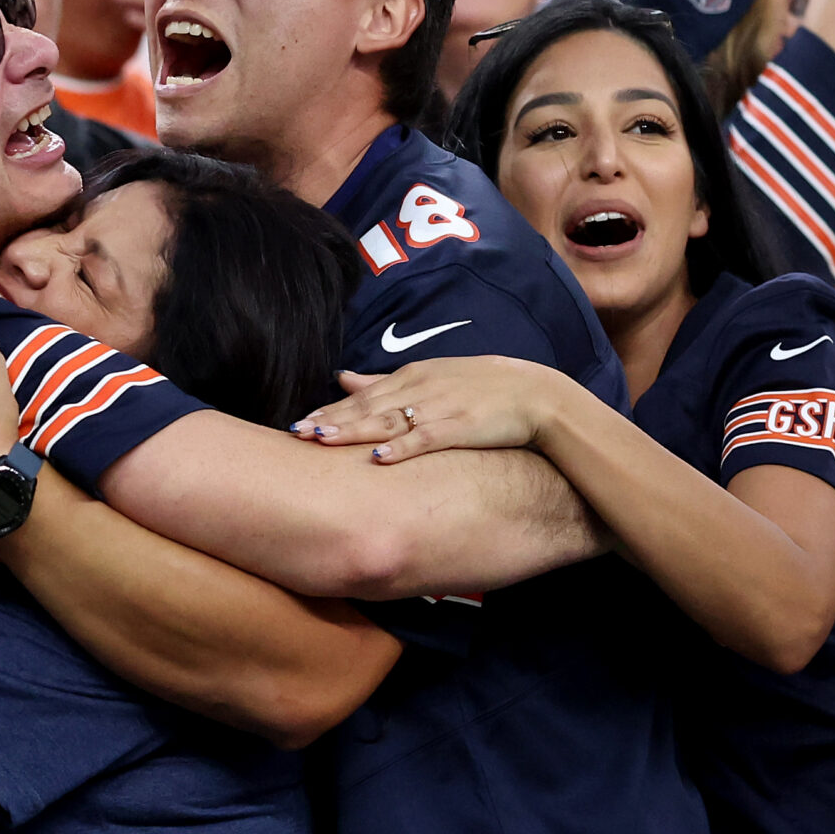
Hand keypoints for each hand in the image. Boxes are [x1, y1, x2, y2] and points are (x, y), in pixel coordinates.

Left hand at [292, 356, 561, 461]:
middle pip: (369, 407)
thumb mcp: (430, 376)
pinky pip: (426, 438)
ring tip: (323, 440)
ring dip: (354, 431)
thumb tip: (342, 376)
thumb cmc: (484, 387)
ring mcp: (442, 407)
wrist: (537, 395)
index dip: (330, 409)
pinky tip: (378, 458)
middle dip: (332, 419)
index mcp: (414, 375)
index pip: (363, 395)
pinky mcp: (462, 427)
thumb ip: (383, 380)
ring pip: (389, 421)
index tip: (300, 421)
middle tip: (298, 433)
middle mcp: (422, 388)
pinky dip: (401, 448)